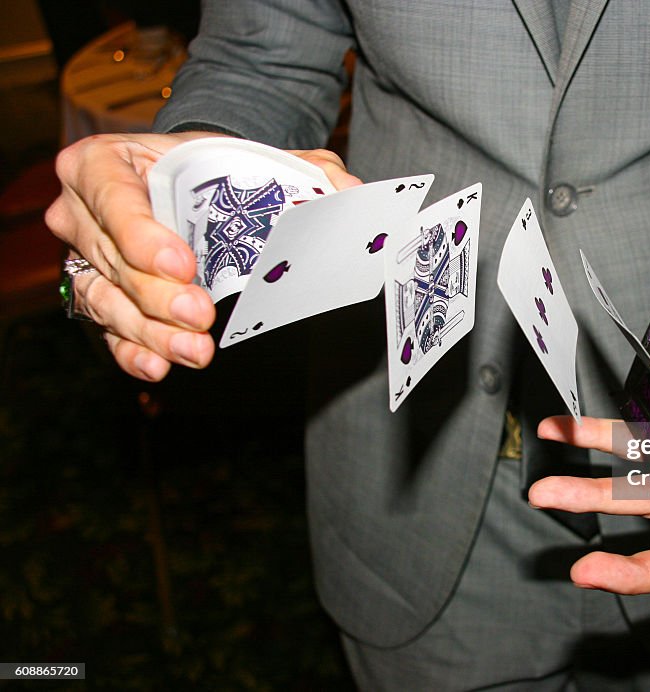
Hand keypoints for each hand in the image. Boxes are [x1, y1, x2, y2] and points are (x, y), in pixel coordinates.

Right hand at [45, 132, 360, 380]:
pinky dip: (132, 351)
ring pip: (108, 302)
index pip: (111, 197)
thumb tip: (352, 194)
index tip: (181, 264)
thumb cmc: (215, 170)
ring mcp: (88, 258)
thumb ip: (307, 171)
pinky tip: (158, 365)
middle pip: (112, 261)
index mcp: (104, 162)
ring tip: (195, 349)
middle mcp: (81, 212)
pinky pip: (107, 331)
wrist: (195, 186)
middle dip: (158, 295)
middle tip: (200, 315)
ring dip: (152, 332)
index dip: (141, 234)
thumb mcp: (260, 160)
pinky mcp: (102, 296)